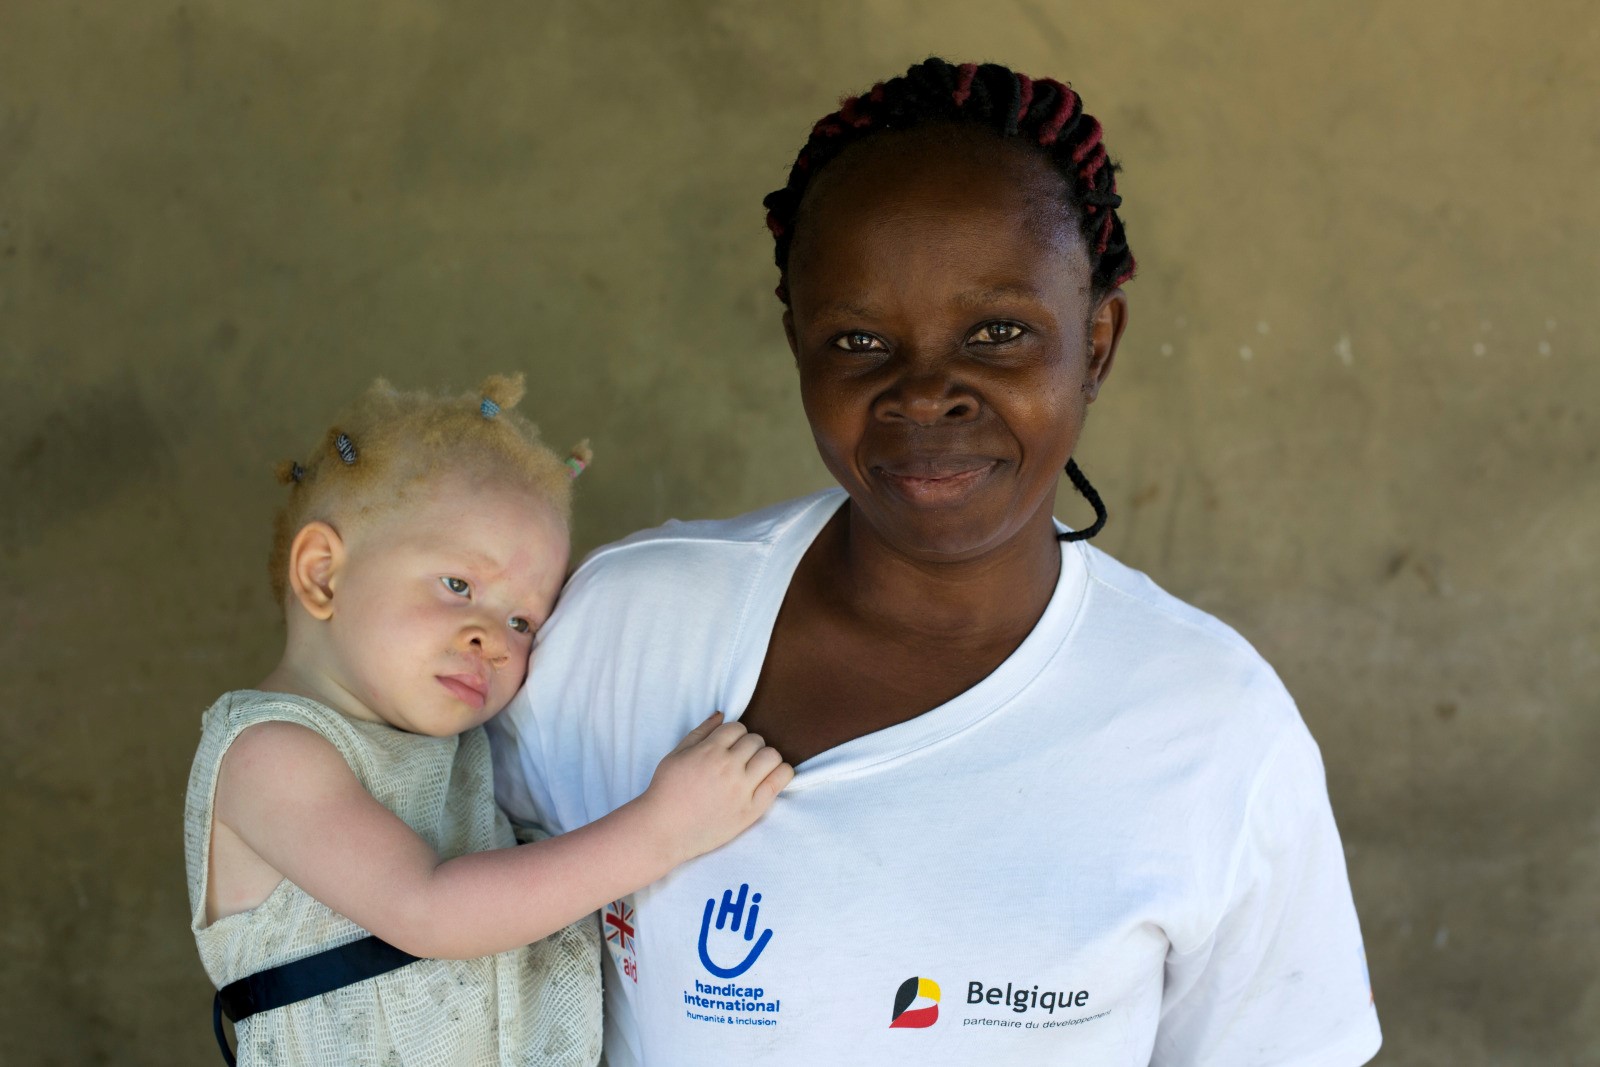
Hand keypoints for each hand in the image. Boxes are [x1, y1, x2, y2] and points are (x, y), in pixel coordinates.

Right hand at [640, 713, 792, 863]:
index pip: (737, 727)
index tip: (728, 747)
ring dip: (766, 758)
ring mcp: (741, 789)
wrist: (663, 830)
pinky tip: (769, 777)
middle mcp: (728, 768)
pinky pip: (780, 780)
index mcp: (709, 751)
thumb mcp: (676, 755)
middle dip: (749, 746)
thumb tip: (721, 714)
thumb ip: (700, 732)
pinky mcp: (751, 810)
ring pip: (772, 756)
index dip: (734, 735)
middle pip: (756, 740)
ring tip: (755, 768)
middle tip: (740, 760)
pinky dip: (781, 773)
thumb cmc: (666, 791)